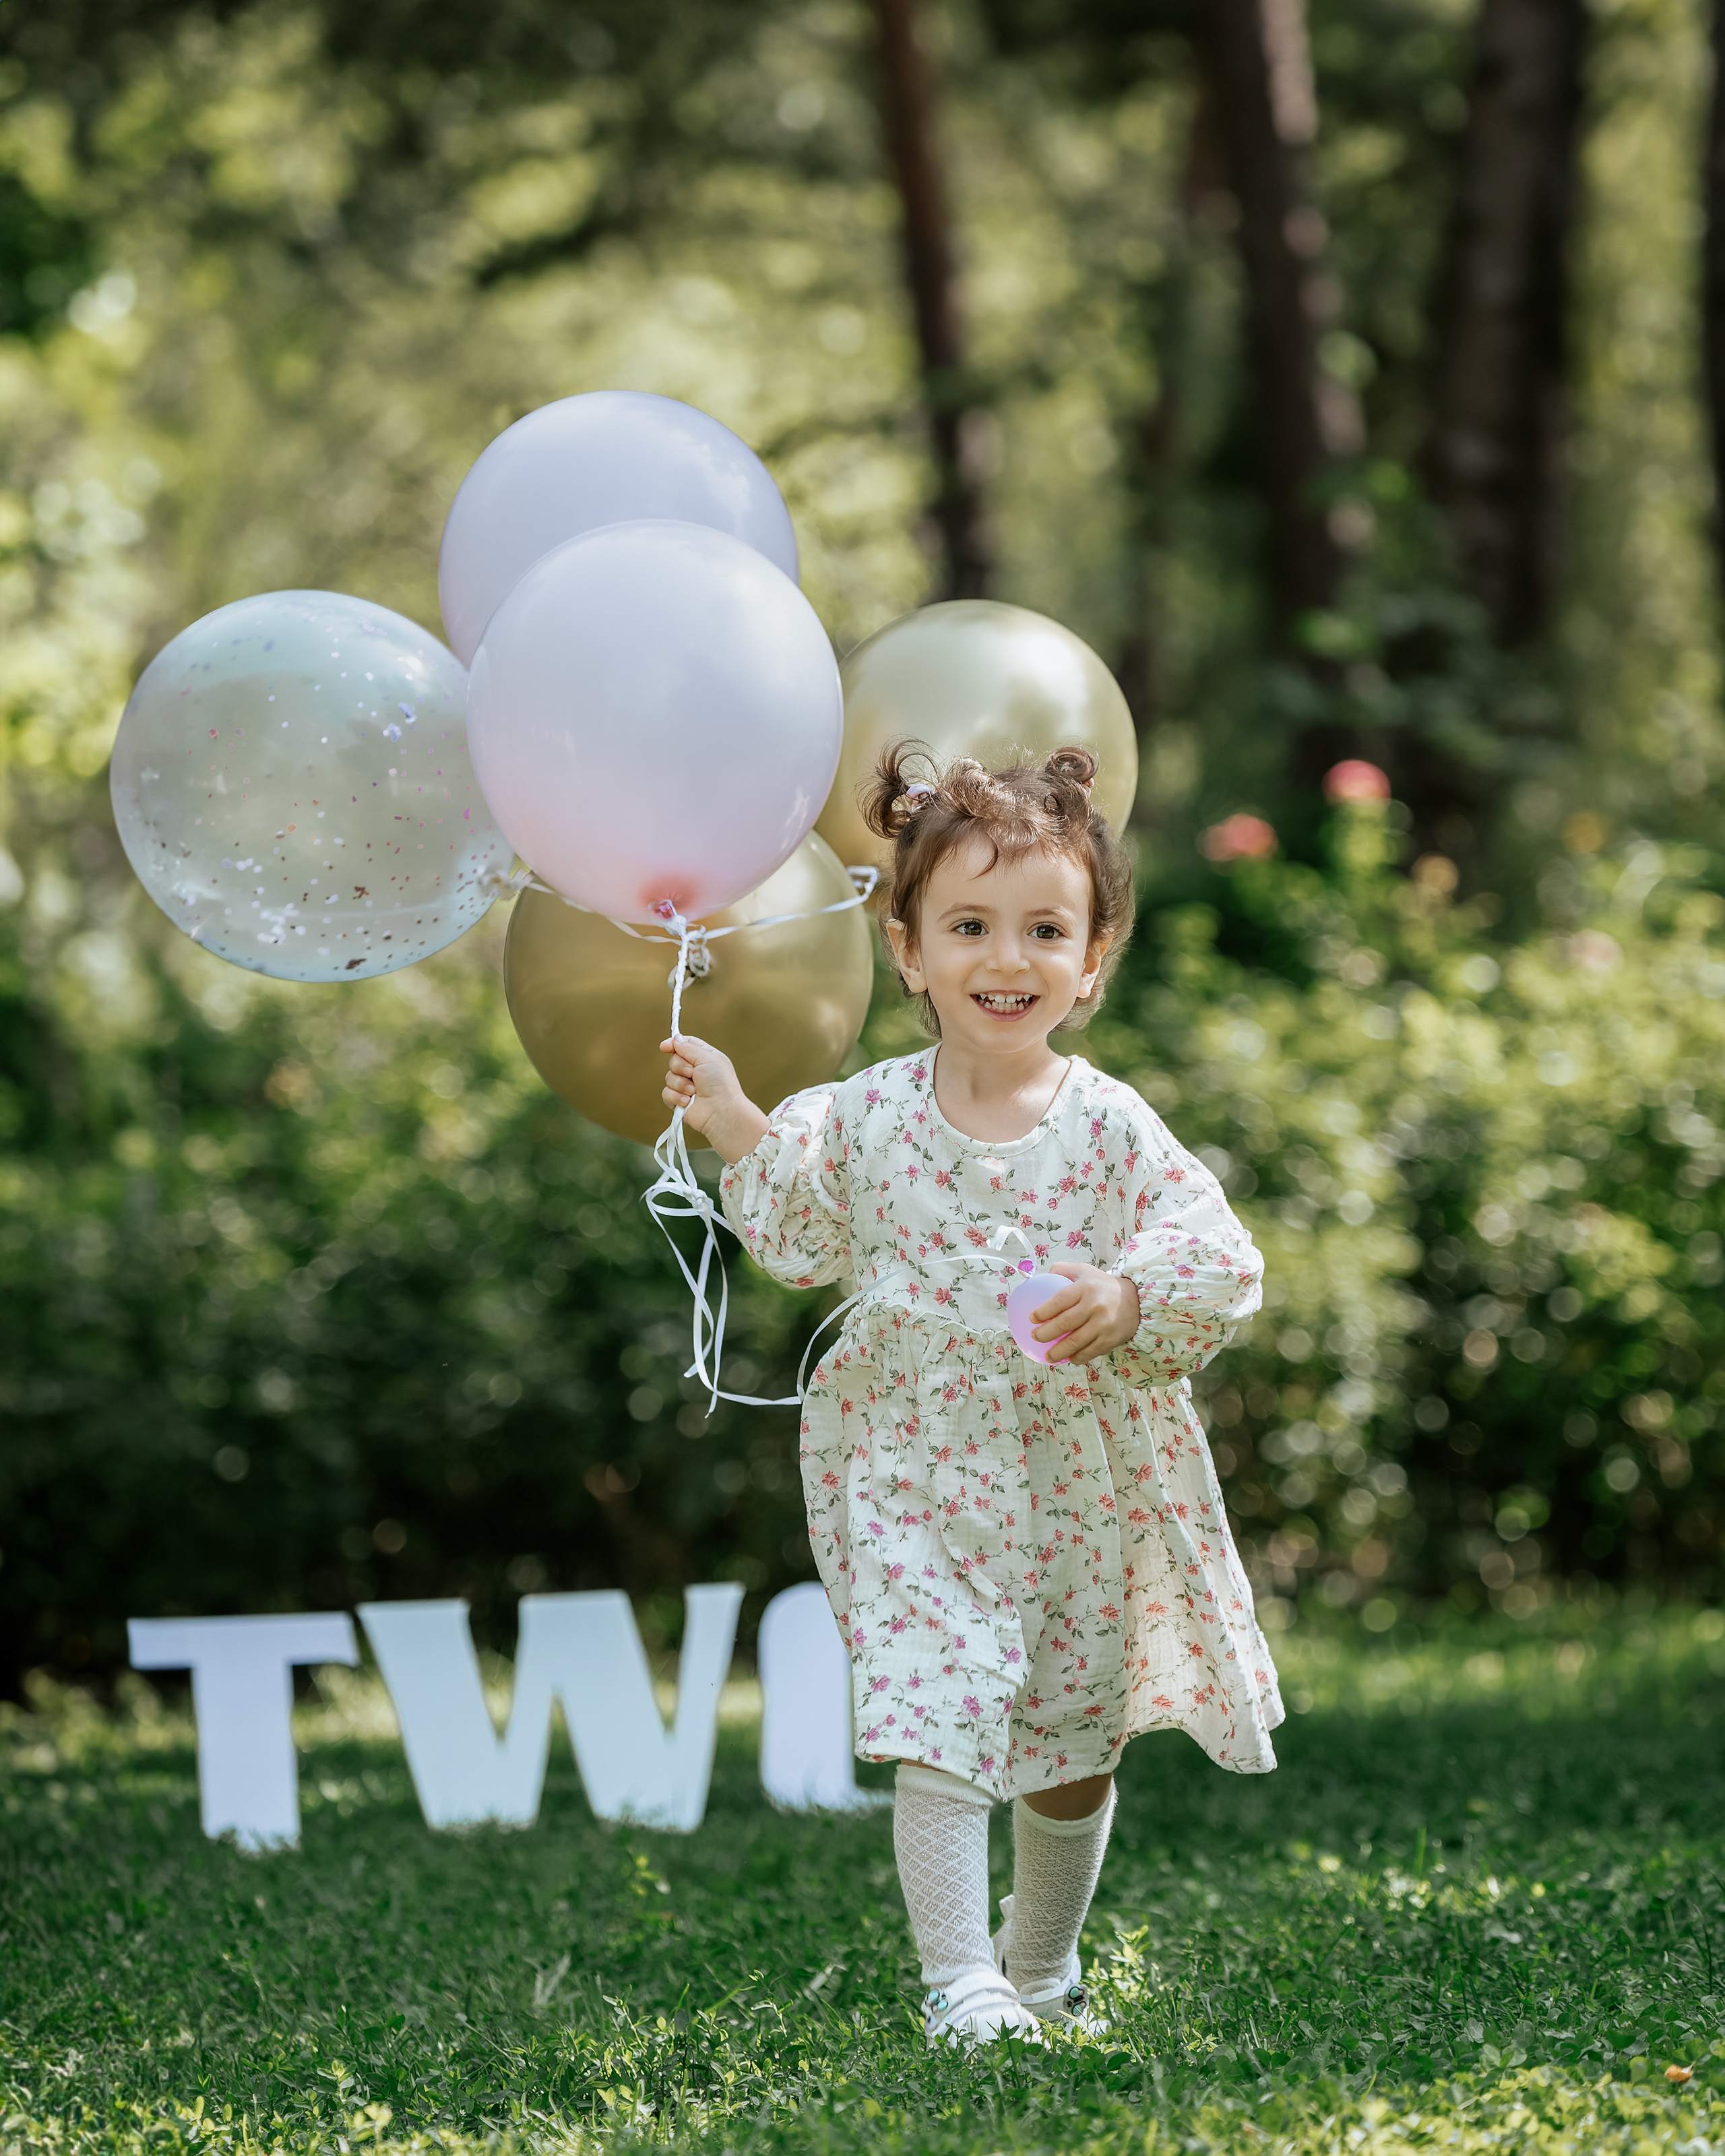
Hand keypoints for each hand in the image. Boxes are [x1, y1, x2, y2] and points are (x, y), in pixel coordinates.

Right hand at [659, 1034, 770, 1164]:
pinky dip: (676, 1097)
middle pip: (674, 1060)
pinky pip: (666, 1093)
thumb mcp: (707, 1057)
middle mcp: (695, 1071)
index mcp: (705, 1058)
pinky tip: (688, 1101)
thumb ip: (689, 1047)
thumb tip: (675, 1039)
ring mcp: (686, 1087)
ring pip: (668, 1077)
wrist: (721, 1111)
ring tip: (694, 1091)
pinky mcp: (679, 1101)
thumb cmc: (720, 1084)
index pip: (685, 1045)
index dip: (674, 1044)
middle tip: (693, 1074)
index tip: (665, 1046)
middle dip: (680, 1066)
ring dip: (680, 1084)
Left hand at [1032, 1262, 1140, 1364]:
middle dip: (1045, 1334)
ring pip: (1075, 1342)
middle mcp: (1094, 1306)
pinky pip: (1090, 1352)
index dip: (1043, 1311)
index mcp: (1085, 1287)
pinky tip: (1069, 1358)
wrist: (1137, 1300)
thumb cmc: (1103, 1286)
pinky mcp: (1110, 1339)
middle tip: (1035, 1337)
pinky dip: (1077, 1357)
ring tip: (1048, 1356)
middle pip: (1064, 1324)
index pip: (1059, 1300)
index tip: (1032, 1318)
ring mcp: (1103, 1324)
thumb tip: (1040, 1277)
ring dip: (1058, 1352)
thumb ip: (1062, 1270)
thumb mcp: (1085, 1271)